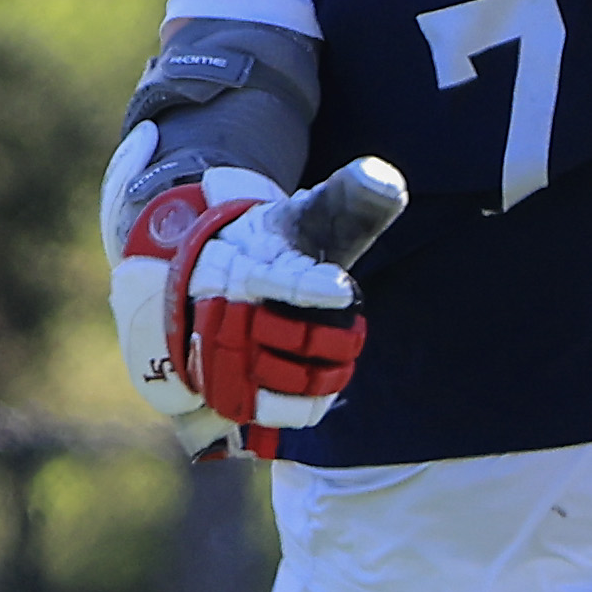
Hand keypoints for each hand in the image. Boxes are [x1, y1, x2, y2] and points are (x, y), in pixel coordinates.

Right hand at [104, 144, 375, 456]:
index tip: (340, 289)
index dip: (310, 286)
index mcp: (251, 262)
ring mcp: (219, 348)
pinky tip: (323, 394)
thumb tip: (386, 179)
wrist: (205, 266)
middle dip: (333, 340)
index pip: (281, 278)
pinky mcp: (219, 383)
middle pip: (289, 338)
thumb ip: (350, 199)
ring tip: (339, 362)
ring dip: (320, 379)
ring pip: (277, 381)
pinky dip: (299, 409)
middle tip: (352, 332)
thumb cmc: (274, 241)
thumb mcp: (306, 213)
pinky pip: (262, 412)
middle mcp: (228, 307)